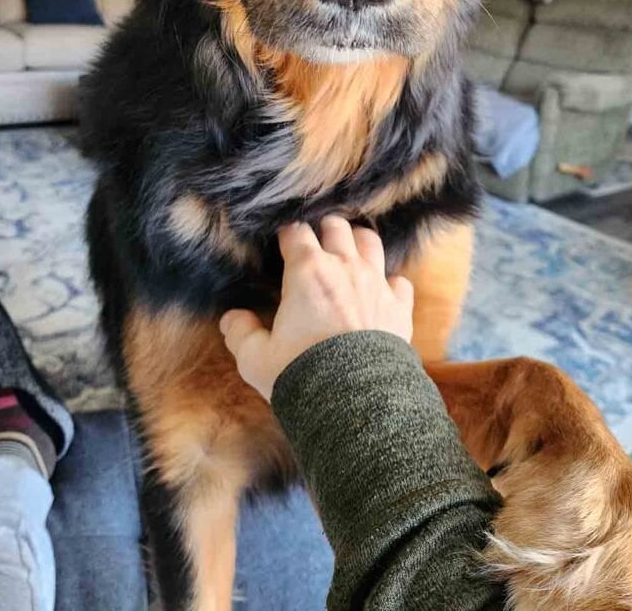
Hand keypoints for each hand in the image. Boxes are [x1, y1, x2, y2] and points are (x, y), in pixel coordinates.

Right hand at [220, 216, 413, 400]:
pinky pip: (399, 280)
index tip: (282, 243)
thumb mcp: (257, 359)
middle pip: (336, 227)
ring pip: (370, 242)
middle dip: (323, 230)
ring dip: (357, 243)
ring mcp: (377, 284)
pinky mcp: (400, 307)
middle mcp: (345, 267)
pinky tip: (382, 292)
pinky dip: (390, 282)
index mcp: (307, 271)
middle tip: (315, 244)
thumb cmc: (302, 375)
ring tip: (348, 253)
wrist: (355, 403)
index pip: (295, 231)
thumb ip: (240, 333)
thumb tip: (231, 318)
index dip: (287, 234)